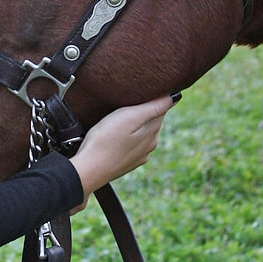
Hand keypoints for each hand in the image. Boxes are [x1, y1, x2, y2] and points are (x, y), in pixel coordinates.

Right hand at [68, 94, 175, 211]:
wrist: (88, 170)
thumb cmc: (106, 140)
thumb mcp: (129, 117)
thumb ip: (153, 107)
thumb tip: (175, 97)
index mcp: (152, 133)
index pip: (160, 108)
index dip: (151, 97)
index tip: (139, 91)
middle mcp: (149, 146)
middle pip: (151, 121)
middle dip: (142, 110)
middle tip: (126, 101)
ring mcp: (138, 156)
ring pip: (140, 133)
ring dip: (133, 124)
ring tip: (118, 118)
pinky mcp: (126, 163)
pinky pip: (130, 144)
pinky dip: (125, 137)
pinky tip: (114, 136)